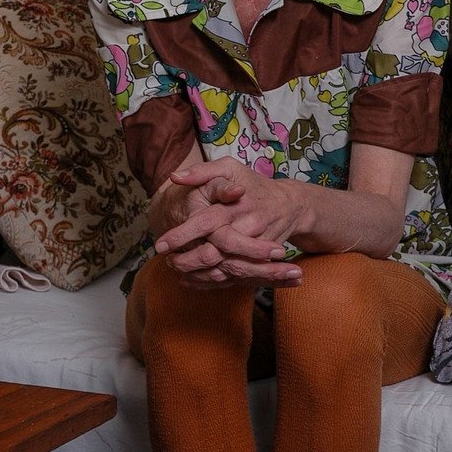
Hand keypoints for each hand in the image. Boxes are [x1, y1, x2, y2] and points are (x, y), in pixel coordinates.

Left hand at [155, 158, 303, 287]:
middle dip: (188, 261)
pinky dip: (211, 282)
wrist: (290, 205)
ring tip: (176, 270)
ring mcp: (255, 249)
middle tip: (168, 261)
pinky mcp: (259, 262)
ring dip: (197, 274)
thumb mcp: (230, 168)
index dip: (182, 234)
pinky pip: (234, 278)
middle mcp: (247, 229)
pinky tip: (192, 279)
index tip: (161, 245)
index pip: (205, 222)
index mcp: (237, 206)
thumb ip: (202, 172)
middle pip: (214, 253)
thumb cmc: (254, 185)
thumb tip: (175, 177)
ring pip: (223, 270)